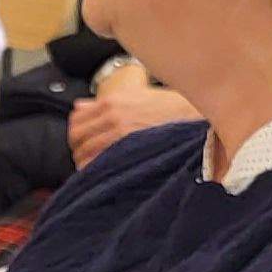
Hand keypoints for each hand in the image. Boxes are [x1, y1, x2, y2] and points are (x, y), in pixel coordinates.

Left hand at [68, 78, 197, 167]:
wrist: (196, 117)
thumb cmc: (171, 108)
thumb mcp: (137, 96)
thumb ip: (106, 103)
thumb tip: (80, 107)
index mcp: (111, 102)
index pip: (75, 120)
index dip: (76, 134)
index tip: (82, 142)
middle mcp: (112, 116)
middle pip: (76, 139)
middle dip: (79, 151)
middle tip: (88, 159)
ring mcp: (120, 135)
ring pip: (85, 155)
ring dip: (87, 164)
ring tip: (98, 170)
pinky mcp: (130, 152)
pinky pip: (100, 166)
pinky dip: (97, 173)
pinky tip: (106, 175)